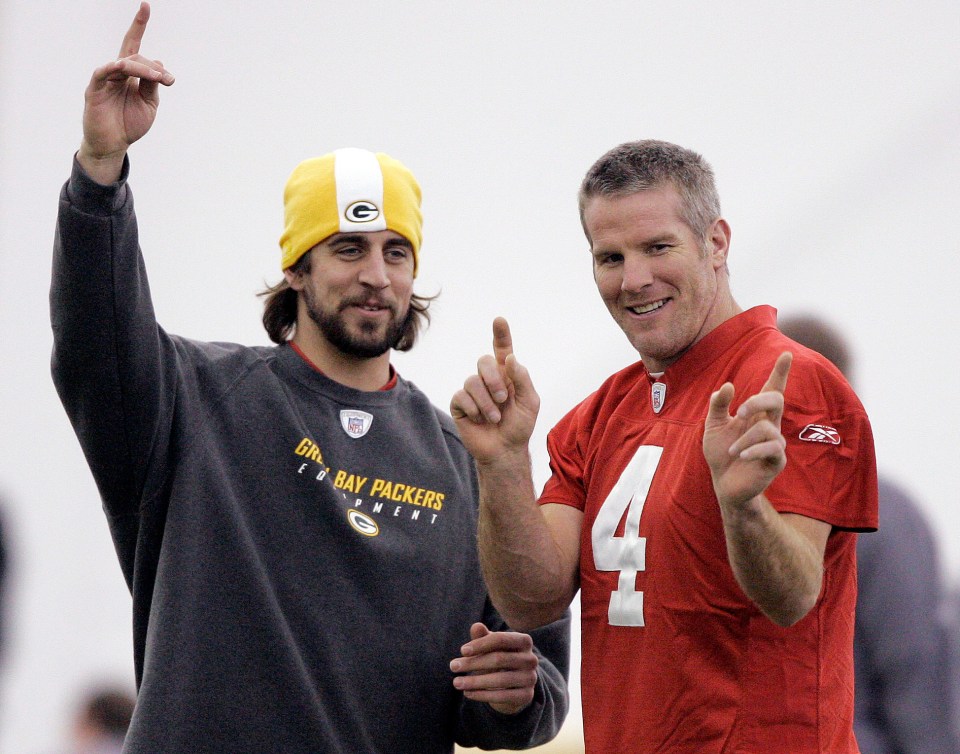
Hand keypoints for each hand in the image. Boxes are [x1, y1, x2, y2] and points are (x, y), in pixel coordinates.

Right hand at [78, 2, 174, 182]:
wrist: (114, 145)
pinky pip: (102, 73)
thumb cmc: (130, 124)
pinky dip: (113, 68)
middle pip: (135, 56)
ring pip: (124, 63)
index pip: (134, 45)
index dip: (139, 25)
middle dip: (154, 66)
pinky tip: (123, 67)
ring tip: (158, 78)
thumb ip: (153, 85)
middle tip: (168, 80)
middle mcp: (117, 73)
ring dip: (143, 68)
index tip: (146, 5)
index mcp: (131, 75)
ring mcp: (105, 79)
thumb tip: (159, 62)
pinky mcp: (94, 89)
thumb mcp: (149, 104)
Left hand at [449, 623, 538, 714]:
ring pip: (500, 680)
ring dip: (474, 681)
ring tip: (456, 682)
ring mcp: (531, 678)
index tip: (462, 650)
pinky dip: (482, 695)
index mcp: (524, 641)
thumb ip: (483, 637)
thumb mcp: (490, 646)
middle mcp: (531, 659)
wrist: (514, 685)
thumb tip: (476, 626)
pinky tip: (467, 693)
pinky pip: (502, 696)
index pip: (501, 639)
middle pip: (499, 659)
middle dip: (473, 663)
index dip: (481, 644)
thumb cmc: (499, 658)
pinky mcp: (526, 696)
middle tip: (453, 666)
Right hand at [450, 318, 539, 465]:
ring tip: (494, 417)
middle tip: (503, 399)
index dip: (500, 334)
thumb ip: (522, 379)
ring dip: (486, 401)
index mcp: (507, 375)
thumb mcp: (529, 402)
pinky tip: (480, 420)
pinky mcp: (460, 404)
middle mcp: (488, 379)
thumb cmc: (519, 426)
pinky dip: (474, 409)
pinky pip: (461, 396)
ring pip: (472, 381)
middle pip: (483, 361)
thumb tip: (510, 358)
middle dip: (493, 379)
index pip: (502, 349)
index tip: (499, 320)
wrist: (504, 450)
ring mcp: (472, 391)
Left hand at [702, 352, 791, 509]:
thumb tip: (728, 386)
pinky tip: (740, 455)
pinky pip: (772, 448)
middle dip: (758, 400)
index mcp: (756, 415)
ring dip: (745, 438)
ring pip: (767, 428)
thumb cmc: (721, 453)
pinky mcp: (777, 461)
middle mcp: (769, 426)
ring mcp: (775, 444)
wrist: (723, 483)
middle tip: (740, 411)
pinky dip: (753, 449)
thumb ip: (718, 405)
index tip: (786, 354)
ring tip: (733, 451)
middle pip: (777, 400)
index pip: (771, 390)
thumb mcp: (713, 425)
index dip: (780, 373)